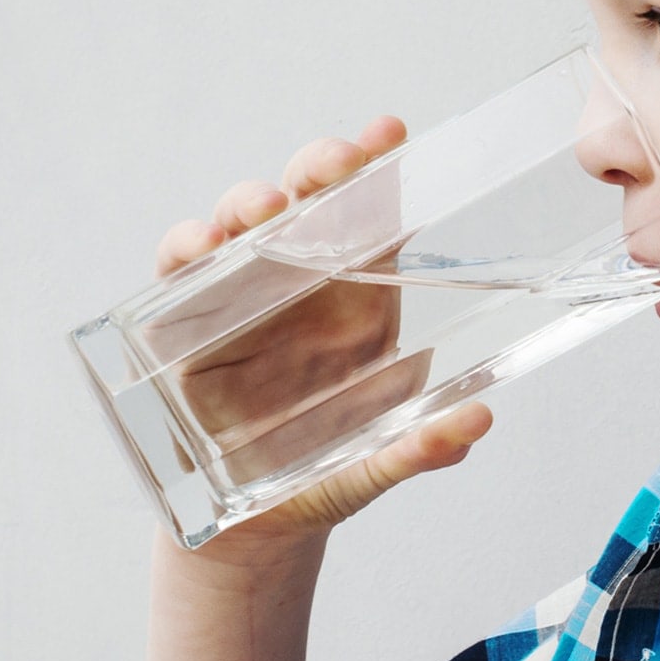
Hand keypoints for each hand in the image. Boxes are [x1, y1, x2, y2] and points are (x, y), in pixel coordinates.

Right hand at [151, 116, 492, 557]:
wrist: (256, 527)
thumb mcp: (380, 463)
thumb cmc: (326, 475)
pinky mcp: (187, 318)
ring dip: (251, 203)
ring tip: (266, 210)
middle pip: (309, 200)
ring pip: (244, 222)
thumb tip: (478, 422)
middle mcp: (301, 283)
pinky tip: (200, 248)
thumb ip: (425, 445)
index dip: (378, 167)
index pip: (373, 216)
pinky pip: (182, 267)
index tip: (388, 133)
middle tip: (333, 165)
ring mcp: (242, 294)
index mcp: (359, 298)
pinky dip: (187, 247)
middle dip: (318, 169)